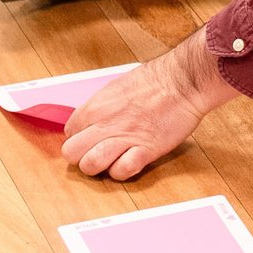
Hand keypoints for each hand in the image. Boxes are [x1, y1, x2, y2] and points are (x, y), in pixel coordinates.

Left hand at [62, 30, 239, 179]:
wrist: (184, 81)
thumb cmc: (155, 80)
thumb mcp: (116, 88)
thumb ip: (100, 107)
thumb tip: (93, 122)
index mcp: (95, 106)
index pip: (69, 134)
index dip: (81, 139)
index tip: (93, 139)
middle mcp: (104, 123)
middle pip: (71, 153)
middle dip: (83, 157)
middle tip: (99, 153)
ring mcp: (124, 138)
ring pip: (90, 165)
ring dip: (99, 167)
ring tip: (114, 160)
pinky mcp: (145, 150)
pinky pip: (121, 171)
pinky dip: (123, 171)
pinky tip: (132, 161)